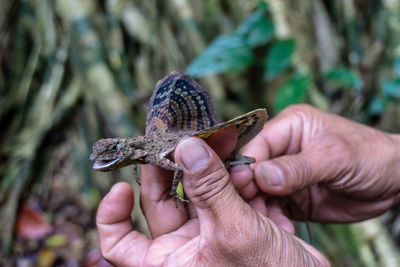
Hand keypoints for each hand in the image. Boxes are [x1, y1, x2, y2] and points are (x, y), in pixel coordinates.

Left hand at [96, 128, 328, 265]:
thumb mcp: (234, 233)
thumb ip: (210, 188)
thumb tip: (187, 147)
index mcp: (169, 263)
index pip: (120, 242)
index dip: (113, 214)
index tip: (121, 185)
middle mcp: (185, 249)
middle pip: (164, 202)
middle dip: (175, 168)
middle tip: (183, 138)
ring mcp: (212, 236)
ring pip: (199, 192)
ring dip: (213, 169)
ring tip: (225, 145)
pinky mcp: (238, 225)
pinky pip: (229, 195)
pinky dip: (238, 180)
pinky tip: (249, 168)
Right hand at [239, 104, 399, 222]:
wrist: (393, 182)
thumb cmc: (370, 155)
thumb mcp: (335, 157)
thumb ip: (298, 167)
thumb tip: (261, 175)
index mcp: (289, 126)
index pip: (257, 144)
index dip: (248, 165)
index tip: (246, 186)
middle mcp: (282, 149)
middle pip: (252, 169)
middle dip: (251, 190)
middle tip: (255, 209)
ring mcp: (285, 175)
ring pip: (259, 192)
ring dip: (262, 209)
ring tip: (275, 224)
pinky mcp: (290, 197)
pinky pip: (272, 208)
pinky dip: (274, 220)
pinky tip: (284, 229)